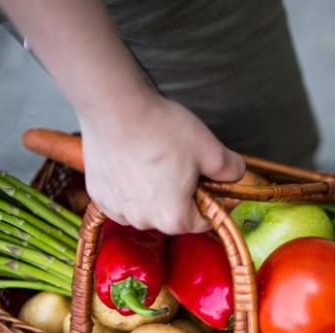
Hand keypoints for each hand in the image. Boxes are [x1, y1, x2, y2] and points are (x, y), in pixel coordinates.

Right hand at [79, 93, 244, 233]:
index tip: (215, 185)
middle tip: (185, 166)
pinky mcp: (98, 194)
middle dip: (184, 197)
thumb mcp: (210, 149)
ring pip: (146, 207)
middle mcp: (144, 221)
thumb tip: (236, 174)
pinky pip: (123, 198)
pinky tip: (134, 163)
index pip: (204, 221)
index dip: (214, 203)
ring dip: (156, 192)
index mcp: (174, 218)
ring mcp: (117, 209)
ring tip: (158, 162)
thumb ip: (231, 169)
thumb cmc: (161, 130)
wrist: (114, 108)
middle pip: (173, 216)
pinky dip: (131, 187)